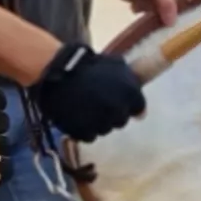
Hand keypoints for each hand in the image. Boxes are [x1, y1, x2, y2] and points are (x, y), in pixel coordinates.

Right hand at [29, 43, 146, 141]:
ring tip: (85, 107)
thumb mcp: (115, 65)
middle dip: (113, 112)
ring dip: (98, 121)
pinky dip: (84, 128)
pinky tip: (77, 115)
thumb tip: (142, 100)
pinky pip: (89, 135)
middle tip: (98, 101)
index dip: (129, 104)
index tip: (119, 99)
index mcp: (130, 94)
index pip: (139, 109)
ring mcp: (101, 124)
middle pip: (121, 120)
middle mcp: (119, 111)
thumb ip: (132, 81)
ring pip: (105, 129)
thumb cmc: (88, 65)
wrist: (58, 73)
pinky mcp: (84, 133)